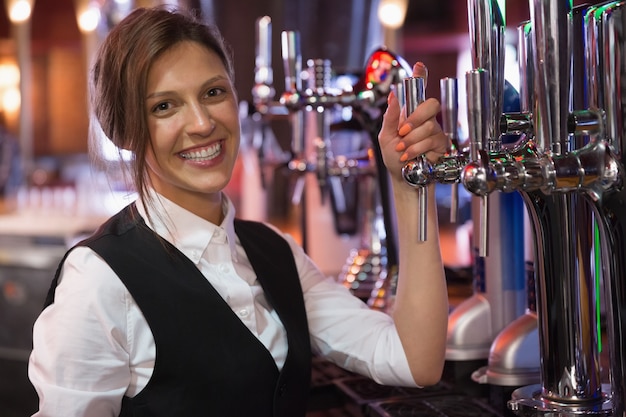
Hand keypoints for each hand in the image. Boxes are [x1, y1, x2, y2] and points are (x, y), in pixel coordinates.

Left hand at [378, 62, 447, 180]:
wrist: (402, 177)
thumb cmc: (393, 157)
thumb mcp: (385, 136)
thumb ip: (389, 117)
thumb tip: (393, 96)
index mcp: (409, 113)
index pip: (417, 91)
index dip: (420, 76)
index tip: (419, 65)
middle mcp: (424, 118)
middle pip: (431, 104)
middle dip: (415, 118)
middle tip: (402, 132)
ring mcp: (434, 130)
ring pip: (429, 126)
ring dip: (411, 140)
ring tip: (402, 149)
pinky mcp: (441, 144)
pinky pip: (431, 140)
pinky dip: (416, 149)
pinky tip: (409, 155)